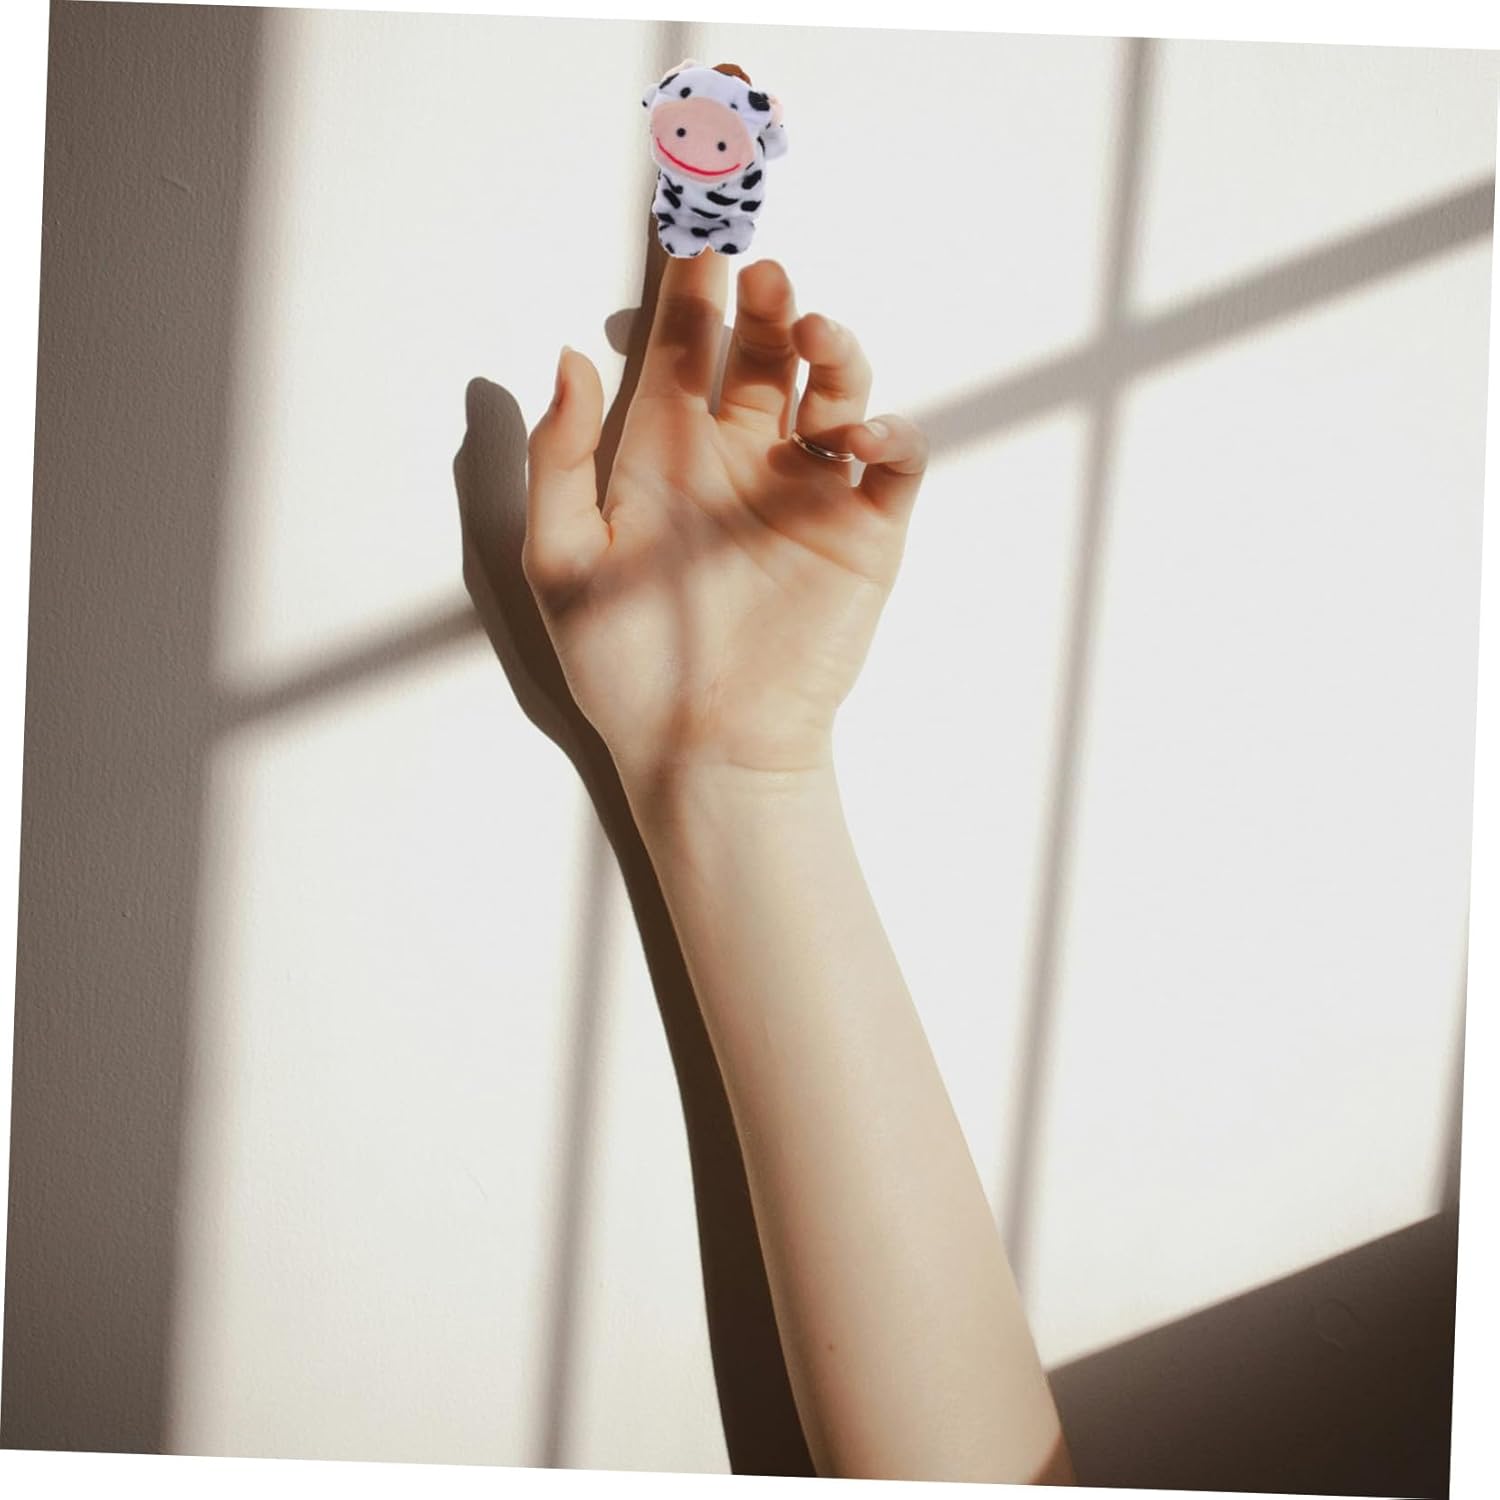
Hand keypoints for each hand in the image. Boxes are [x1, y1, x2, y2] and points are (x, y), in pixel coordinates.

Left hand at [520, 254, 927, 790]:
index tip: (691, 228)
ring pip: (834, 389)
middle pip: (762, 351)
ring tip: (810, 336)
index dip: (688, 287)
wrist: (701, 749)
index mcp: (666, 454)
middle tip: (760, 275)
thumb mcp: (562, 561)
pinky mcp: (863, 535)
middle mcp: (740, 459)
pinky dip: (891, 433)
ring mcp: (806, 492)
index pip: (682, 347)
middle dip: (765, 302)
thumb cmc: (625, 665)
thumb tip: (569, 355)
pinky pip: (893, 464)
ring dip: (831, 350)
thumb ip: (559, 458)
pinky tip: (858, 433)